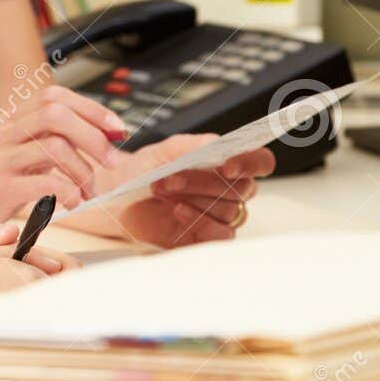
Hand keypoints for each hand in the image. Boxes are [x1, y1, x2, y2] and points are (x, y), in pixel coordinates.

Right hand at [0, 86, 129, 226]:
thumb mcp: (14, 160)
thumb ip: (44, 147)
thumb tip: (94, 141)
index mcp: (9, 124)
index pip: (53, 96)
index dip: (91, 108)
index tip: (117, 130)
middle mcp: (2, 134)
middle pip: (56, 114)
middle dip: (94, 136)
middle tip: (113, 162)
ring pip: (54, 145)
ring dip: (83, 170)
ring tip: (87, 192)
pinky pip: (44, 182)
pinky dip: (68, 192)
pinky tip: (70, 203)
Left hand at [60, 133, 273, 246]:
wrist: (119, 199)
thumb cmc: (144, 172)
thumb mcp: (162, 151)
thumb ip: (190, 145)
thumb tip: (215, 143)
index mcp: (226, 164)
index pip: (260, 162)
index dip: (252, 163)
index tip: (228, 165)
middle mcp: (230, 190)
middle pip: (242, 187)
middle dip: (204, 181)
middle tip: (171, 176)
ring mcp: (221, 215)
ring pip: (230, 209)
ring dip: (195, 198)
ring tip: (164, 189)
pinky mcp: (210, 237)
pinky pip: (221, 233)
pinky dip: (199, 220)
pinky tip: (178, 210)